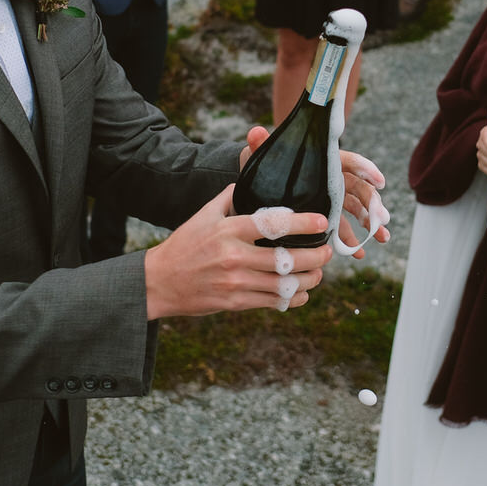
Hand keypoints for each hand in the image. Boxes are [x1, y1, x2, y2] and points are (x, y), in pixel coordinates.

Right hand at [143, 182, 330, 317]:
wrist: (158, 282)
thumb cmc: (184, 245)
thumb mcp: (202, 215)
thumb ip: (226, 198)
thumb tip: (246, 182)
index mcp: (229, 230)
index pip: (272, 224)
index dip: (302, 223)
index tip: (321, 222)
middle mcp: (234, 256)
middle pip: (286, 258)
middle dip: (315, 257)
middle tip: (327, 252)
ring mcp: (235, 282)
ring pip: (284, 284)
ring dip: (308, 280)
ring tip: (318, 274)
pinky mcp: (234, 303)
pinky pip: (272, 302)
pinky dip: (292, 299)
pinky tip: (302, 293)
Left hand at [238, 127, 390, 256]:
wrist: (257, 186)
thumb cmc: (263, 165)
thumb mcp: (261, 155)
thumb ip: (260, 144)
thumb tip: (255, 131)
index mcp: (324, 160)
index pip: (349, 162)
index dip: (366, 169)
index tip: (380, 182)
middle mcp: (332, 178)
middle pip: (359, 188)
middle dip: (373, 203)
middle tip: (381, 218)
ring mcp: (332, 199)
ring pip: (357, 209)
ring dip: (371, 223)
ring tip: (381, 237)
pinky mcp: (326, 217)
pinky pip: (343, 228)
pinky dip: (351, 241)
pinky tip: (358, 254)